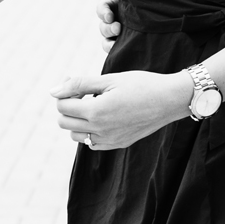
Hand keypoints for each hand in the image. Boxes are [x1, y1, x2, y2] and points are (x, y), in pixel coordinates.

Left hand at [53, 70, 191, 150]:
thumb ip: (79, 84)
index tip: (79, 85)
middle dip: (69, 106)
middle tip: (85, 94)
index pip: (62, 106)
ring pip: (76, 135)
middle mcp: (100, 130)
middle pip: (64, 122)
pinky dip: (91, 132)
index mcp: (96, 111)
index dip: (66, 92)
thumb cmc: (142, 84)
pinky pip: (92, 143)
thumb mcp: (110, 79)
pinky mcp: (118, 144)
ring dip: (78, 120)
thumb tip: (53, 91)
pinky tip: (104, 118)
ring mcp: (109, 140)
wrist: (171, 99)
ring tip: (95, 106)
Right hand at [97, 0, 120, 50]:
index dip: (103, 12)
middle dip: (108, 28)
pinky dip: (113, 50)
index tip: (110, 16)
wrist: (172, 16)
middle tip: (118, 28)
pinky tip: (118, 50)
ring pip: (105, 39)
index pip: (103, 8)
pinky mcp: (125, 45)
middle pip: (103, 25)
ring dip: (108, 41)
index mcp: (116, 5)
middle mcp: (115, 20)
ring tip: (117, 42)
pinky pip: (113, 50)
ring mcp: (120, 34)